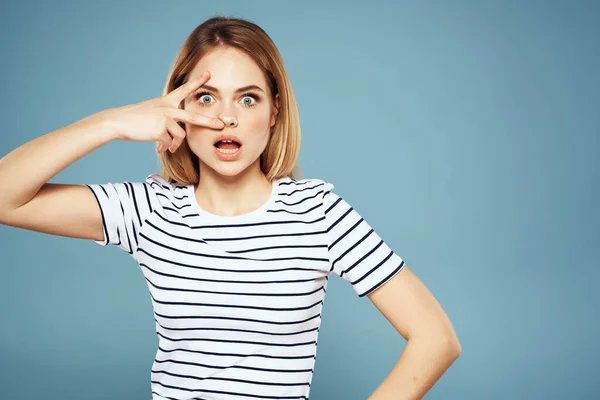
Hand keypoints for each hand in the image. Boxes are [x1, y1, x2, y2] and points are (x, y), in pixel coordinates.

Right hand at [102, 71, 223, 152]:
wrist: (119, 122)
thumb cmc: (136, 119)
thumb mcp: (153, 112)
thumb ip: (168, 120)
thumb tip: (176, 138)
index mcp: (166, 101)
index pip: (184, 89)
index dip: (197, 81)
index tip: (209, 74)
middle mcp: (167, 108)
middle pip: (192, 116)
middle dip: (208, 122)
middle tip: (221, 125)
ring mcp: (164, 118)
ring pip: (180, 136)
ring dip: (174, 144)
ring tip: (166, 146)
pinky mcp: (160, 130)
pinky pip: (169, 143)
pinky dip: (164, 148)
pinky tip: (157, 148)